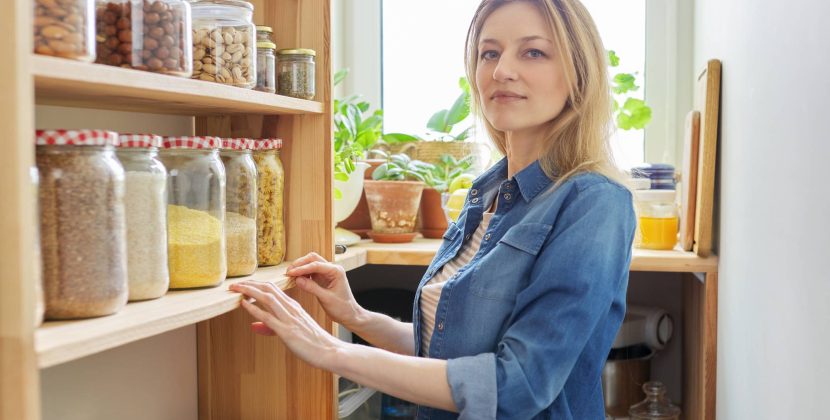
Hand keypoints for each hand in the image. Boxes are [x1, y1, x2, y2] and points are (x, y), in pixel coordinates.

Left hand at [229, 280, 343, 369]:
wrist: (330, 350)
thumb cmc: (313, 342)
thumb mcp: (293, 330)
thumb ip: (273, 326)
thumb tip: (256, 325)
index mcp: (294, 307)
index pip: (273, 289)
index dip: (257, 285)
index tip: (244, 284)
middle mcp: (291, 309)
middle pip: (268, 289)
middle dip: (250, 284)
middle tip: (235, 284)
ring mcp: (289, 319)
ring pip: (267, 298)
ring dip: (249, 291)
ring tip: (235, 288)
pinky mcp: (287, 331)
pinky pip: (268, 316)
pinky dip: (254, 308)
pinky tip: (244, 304)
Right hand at [284, 252, 365, 329]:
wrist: (349, 314)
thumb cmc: (342, 307)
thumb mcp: (326, 299)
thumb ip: (312, 288)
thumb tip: (297, 280)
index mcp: (336, 271)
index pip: (316, 265)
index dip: (302, 268)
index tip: (291, 273)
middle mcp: (332, 269)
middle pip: (313, 259)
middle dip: (300, 264)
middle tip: (289, 272)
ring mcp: (327, 273)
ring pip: (311, 264)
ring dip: (300, 268)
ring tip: (290, 275)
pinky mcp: (322, 278)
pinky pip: (311, 272)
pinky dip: (303, 274)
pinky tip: (296, 279)